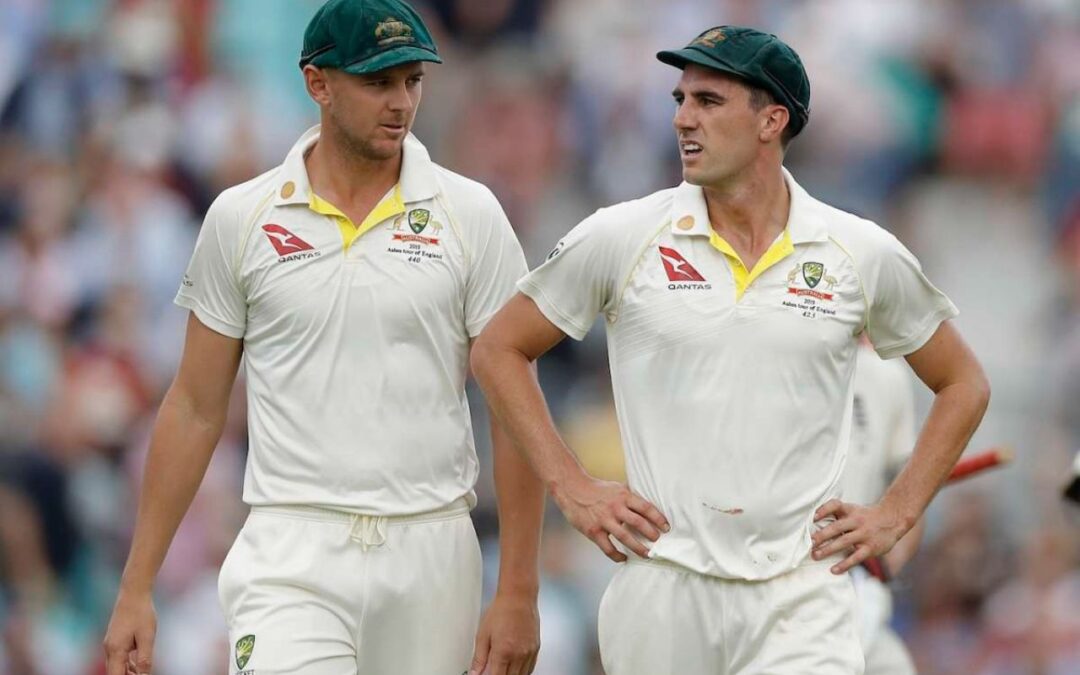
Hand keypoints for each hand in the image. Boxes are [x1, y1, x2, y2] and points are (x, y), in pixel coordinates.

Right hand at [103, 588, 156, 674]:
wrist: (133, 593)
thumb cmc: (142, 613)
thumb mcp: (147, 637)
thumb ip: (144, 659)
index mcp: (115, 650)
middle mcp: (108, 649)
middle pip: (115, 673)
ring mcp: (110, 644)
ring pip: (116, 666)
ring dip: (127, 673)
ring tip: (142, 673)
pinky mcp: (114, 640)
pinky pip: (118, 658)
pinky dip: (127, 664)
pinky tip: (137, 665)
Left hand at [469, 591, 539, 674]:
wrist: (519, 597)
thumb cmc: (501, 610)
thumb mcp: (483, 634)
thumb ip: (479, 658)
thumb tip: (474, 673)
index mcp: (503, 652)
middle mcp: (519, 655)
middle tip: (493, 670)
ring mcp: (529, 653)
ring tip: (503, 668)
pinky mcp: (536, 649)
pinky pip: (530, 669)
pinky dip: (521, 672)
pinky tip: (514, 668)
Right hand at [553, 474, 668, 561]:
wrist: (572, 490)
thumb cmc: (598, 490)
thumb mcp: (617, 487)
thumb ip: (631, 496)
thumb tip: (650, 505)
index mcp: (623, 495)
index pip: (645, 507)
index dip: (658, 518)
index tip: (666, 527)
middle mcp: (615, 507)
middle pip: (638, 522)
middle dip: (651, 534)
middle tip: (659, 542)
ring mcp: (604, 520)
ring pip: (625, 537)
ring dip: (638, 547)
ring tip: (648, 554)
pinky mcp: (593, 531)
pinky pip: (608, 548)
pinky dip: (617, 555)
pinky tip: (624, 558)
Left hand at [810, 500, 908, 574]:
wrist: (893, 519)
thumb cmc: (866, 516)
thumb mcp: (853, 510)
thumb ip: (838, 515)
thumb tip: (814, 523)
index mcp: (850, 510)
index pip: (835, 505)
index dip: (824, 510)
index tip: (813, 517)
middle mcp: (857, 521)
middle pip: (837, 527)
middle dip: (822, 535)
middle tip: (810, 542)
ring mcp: (864, 534)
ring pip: (844, 542)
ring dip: (828, 550)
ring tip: (815, 555)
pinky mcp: (870, 548)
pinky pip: (856, 557)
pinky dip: (844, 564)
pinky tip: (834, 570)